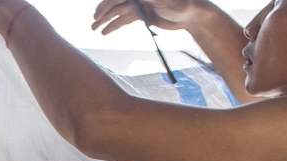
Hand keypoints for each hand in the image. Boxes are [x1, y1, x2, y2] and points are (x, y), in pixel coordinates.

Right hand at [90, 0, 211, 34]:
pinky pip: (126, 20)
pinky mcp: (143, 15)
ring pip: (119, 12)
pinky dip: (116, 26)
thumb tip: (129, 0)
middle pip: (117, 3)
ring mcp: (140, 5)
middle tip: (93, 22)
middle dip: (104, 12)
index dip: (108, 3)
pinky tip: (105, 32)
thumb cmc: (182, 3)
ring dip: (106, 21)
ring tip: (94, 29)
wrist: (192, 15)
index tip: (98, 13)